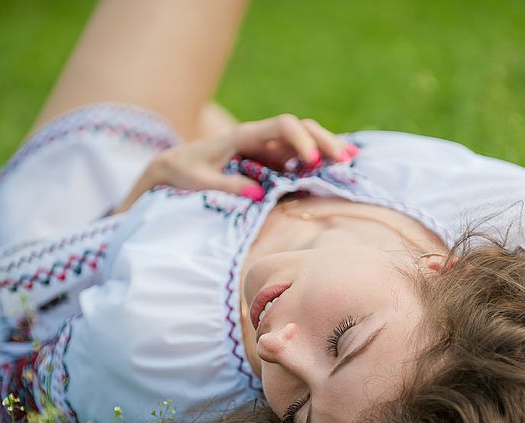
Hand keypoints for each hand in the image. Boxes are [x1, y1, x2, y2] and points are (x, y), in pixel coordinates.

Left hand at [114, 114, 358, 212]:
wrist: (174, 164)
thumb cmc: (184, 171)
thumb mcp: (199, 181)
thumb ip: (227, 186)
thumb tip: (258, 195)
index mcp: (244, 136)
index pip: (281, 126)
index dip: (299, 140)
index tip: (309, 162)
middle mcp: (261, 137)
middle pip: (300, 129)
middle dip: (324, 141)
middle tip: (344, 160)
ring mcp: (268, 148)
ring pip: (304, 140)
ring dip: (326, 148)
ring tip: (350, 159)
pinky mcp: (270, 161)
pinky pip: (298, 157)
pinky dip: (319, 160)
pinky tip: (338, 165)